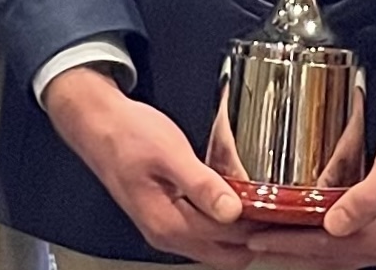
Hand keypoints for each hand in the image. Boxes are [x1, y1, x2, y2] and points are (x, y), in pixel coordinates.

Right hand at [43, 66, 255, 268]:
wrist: (97, 123)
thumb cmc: (127, 133)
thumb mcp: (169, 152)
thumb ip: (201, 184)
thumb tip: (232, 211)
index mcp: (167, 224)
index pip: (227, 239)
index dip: (256, 224)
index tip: (278, 206)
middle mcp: (167, 235)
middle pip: (226, 252)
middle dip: (253, 232)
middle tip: (275, 204)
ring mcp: (166, 228)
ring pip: (217, 244)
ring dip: (240, 227)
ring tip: (259, 199)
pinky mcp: (167, 216)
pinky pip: (205, 230)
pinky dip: (224, 219)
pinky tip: (234, 195)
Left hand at [246, 96, 375, 265]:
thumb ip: (365, 199)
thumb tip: (333, 227)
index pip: (331, 247)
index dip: (292, 243)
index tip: (259, 237)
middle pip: (331, 256)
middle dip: (290, 249)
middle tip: (253, 242)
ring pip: (339, 251)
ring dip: (305, 246)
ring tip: (271, 239)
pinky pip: (350, 240)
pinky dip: (324, 237)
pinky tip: (308, 228)